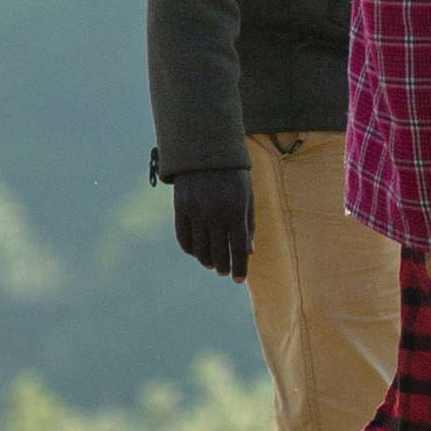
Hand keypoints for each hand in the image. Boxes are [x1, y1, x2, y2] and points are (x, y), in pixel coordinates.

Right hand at [168, 163, 258, 280]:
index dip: (239, 267)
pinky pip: (183, 238)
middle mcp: (215, 213)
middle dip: (223, 267)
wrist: (206, 151)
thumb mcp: (247, 196)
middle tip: (224, 272)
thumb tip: (249, 252)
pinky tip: (196, 253)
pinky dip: (190, 250)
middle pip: (218, 252)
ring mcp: (195, 211)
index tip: (238, 279)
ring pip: (199, 248)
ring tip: (212, 265)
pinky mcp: (180, 208)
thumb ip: (249, 224)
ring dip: (206, 261)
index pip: (237, 248)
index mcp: (236, 210)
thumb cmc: (233, 175)